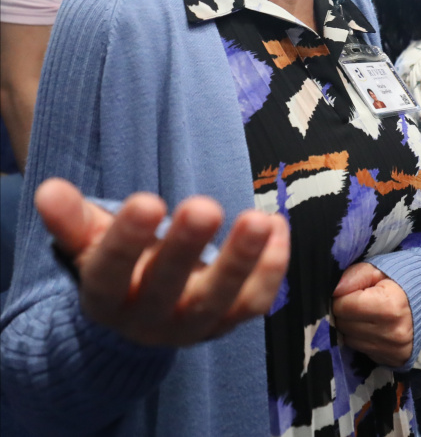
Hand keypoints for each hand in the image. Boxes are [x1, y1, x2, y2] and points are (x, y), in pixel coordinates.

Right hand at [36, 178, 289, 346]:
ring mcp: (191, 326)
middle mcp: (149, 319)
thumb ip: (72, 218)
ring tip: (259, 219)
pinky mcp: (227, 323)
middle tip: (205, 206)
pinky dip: (271, 269)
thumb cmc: (117, 263)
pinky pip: (254, 304)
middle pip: (167, 288)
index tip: (146, 200)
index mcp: (107, 296)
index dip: (127, 239)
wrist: (143, 312)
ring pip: (219, 303)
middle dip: (187, 248)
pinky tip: (277, 225)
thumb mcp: (91, 241)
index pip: (111, 272)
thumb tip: (48, 189)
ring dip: (242, 262)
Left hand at [332, 262, 412, 366]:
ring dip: (351, 327)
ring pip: (350, 340)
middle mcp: (393, 333)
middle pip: (345, 325)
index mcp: (389, 306)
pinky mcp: (395, 361)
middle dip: (344, 312)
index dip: (341, 297)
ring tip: (365, 314)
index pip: (343, 306)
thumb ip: (354, 275)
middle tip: (356, 302)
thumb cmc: (399, 279)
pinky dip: (363, 339)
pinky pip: (363, 351)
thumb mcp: (377, 269)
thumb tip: (334, 290)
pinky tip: (373, 327)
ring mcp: (395, 350)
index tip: (349, 291)